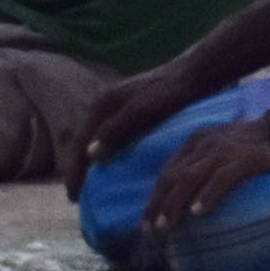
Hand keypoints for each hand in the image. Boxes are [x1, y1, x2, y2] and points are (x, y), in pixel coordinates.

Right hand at [64, 61, 210, 195]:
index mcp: (101, 105)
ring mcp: (117, 108)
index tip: (74, 197)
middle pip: (83, 142)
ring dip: (90, 163)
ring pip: (96, 140)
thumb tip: (90, 155)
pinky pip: (111, 138)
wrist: (195, 74)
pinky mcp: (132, 112)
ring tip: (91, 187)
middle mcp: (104, 106)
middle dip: (78, 170)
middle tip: (78, 197)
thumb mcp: (142, 112)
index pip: (79, 144)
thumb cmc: (170, 92)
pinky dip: (107, 154)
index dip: (75, 171)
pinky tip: (114, 167)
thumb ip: (116, 130)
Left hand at [141, 115, 269, 239]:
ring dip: (174, 204)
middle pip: (172, 177)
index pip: (167, 172)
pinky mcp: (246, 158)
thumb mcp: (226, 146)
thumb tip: (194, 192)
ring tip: (165, 227)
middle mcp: (205, 144)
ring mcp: (225, 150)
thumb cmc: (264, 141)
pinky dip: (208, 195)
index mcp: (197, 141)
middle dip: (157, 206)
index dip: (155, 198)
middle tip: (149, 232)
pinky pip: (222, 178)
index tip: (147, 222)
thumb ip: (208, 161)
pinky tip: (198, 213)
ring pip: (189, 179)